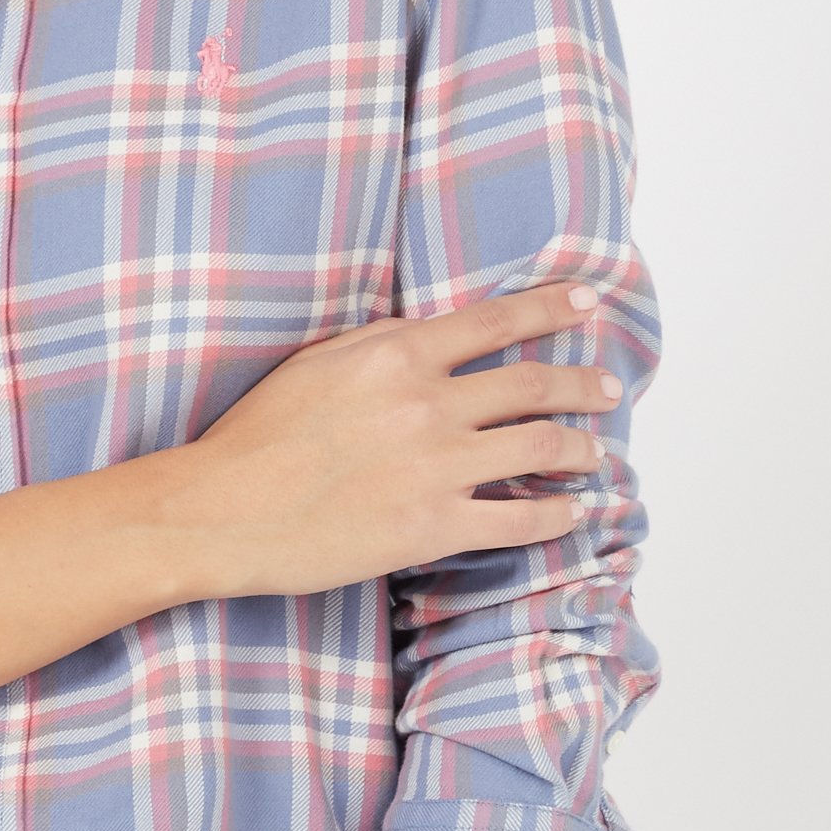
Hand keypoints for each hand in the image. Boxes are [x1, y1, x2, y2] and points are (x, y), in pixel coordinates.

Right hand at [173, 276, 619, 600]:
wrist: (222, 510)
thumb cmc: (257, 436)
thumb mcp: (316, 362)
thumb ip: (379, 341)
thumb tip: (428, 331)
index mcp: (399, 355)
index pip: (498, 321)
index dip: (552, 309)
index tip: (587, 302)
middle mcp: (429, 404)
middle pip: (534, 385)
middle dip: (582, 386)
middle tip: (607, 389)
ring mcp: (437, 467)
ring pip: (539, 449)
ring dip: (580, 449)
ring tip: (595, 453)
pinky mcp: (433, 527)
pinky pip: (518, 520)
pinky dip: (556, 516)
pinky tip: (570, 513)